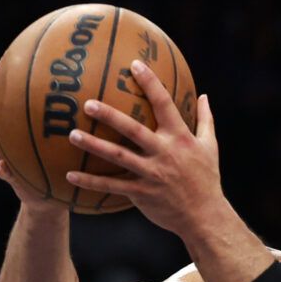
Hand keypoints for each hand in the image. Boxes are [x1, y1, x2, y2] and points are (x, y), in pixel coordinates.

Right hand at [0, 69, 63, 213]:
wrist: (54, 200)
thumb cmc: (62, 167)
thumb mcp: (67, 146)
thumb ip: (72, 126)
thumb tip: (93, 92)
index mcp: (21, 131)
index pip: (9, 103)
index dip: (2, 85)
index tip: (0, 64)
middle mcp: (10, 143)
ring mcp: (9, 161)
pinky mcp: (16, 182)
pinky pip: (7, 175)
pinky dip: (4, 171)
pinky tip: (2, 166)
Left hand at [64, 60, 223, 239]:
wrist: (205, 217)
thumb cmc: (207, 180)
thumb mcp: (210, 147)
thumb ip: (205, 120)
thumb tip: (204, 95)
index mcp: (180, 138)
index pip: (164, 104)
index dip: (150, 83)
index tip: (134, 64)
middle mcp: (164, 153)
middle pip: (133, 129)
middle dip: (110, 116)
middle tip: (88, 103)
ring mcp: (152, 174)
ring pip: (118, 157)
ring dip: (94, 146)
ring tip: (73, 135)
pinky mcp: (142, 194)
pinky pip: (112, 186)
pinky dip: (91, 182)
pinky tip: (70, 175)